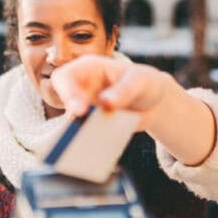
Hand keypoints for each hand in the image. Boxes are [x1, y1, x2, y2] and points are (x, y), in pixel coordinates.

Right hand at [51, 56, 170, 129]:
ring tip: (95, 141)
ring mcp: (85, 107)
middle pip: (64, 102)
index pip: (65, 77)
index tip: (79, 110)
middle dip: (72, 117)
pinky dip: (91, 141)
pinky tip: (100, 148)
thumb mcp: (139, 81)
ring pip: (73, 122)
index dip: (67, 93)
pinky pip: (85, 135)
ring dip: (81, 132)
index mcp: (89, 68)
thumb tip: (106, 102)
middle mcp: (82, 88)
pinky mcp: (91, 125)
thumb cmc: (145, 83)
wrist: (154, 102)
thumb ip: (124, 90)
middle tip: (84, 129)